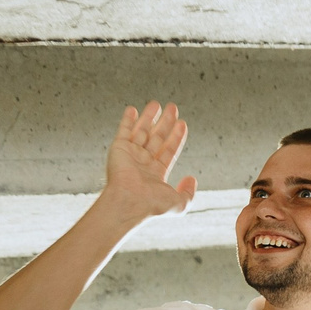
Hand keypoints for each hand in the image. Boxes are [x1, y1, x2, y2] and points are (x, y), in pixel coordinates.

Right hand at [101, 102, 196, 225]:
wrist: (129, 202)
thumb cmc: (151, 205)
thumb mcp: (179, 203)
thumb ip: (188, 192)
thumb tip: (191, 179)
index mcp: (155, 174)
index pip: (169, 151)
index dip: (176, 137)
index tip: (182, 124)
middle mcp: (142, 163)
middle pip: (157, 138)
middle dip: (165, 122)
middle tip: (173, 108)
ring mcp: (130, 155)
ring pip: (142, 131)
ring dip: (149, 117)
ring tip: (156, 104)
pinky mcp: (118, 148)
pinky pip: (124, 130)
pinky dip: (128, 120)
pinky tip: (133, 109)